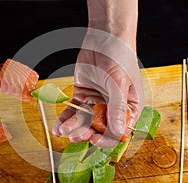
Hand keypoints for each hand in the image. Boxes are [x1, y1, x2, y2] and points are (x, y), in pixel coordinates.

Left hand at [53, 29, 144, 147]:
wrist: (104, 38)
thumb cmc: (119, 57)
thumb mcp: (120, 84)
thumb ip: (117, 108)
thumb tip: (119, 133)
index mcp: (129, 108)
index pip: (119, 131)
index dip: (107, 139)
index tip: (95, 140)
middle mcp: (112, 108)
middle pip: (100, 129)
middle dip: (87, 134)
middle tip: (76, 136)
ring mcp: (97, 103)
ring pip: (85, 122)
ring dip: (74, 128)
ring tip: (64, 132)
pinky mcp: (83, 97)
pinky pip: (74, 112)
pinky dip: (66, 120)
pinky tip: (58, 128)